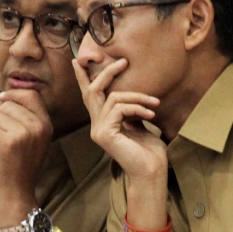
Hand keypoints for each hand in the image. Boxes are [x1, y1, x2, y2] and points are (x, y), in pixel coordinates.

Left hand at [0, 89, 51, 215]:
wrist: (15, 195)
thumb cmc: (18, 170)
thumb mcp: (31, 141)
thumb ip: (25, 121)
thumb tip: (5, 99)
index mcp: (45, 126)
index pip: (32, 95)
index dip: (14, 94)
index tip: (2, 99)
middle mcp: (37, 127)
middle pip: (8, 106)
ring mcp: (23, 134)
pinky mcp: (7, 142)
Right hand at [73, 58, 165, 179]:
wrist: (152, 171)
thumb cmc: (149, 152)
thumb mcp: (139, 124)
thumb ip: (129, 111)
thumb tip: (130, 96)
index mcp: (103, 123)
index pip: (89, 97)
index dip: (83, 78)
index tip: (78, 60)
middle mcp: (96, 126)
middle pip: (93, 91)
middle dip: (107, 73)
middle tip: (124, 61)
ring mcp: (98, 130)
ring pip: (113, 98)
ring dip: (137, 97)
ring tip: (154, 104)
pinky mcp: (105, 133)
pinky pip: (120, 108)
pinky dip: (137, 108)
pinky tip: (151, 114)